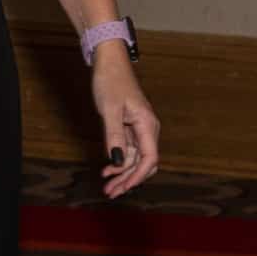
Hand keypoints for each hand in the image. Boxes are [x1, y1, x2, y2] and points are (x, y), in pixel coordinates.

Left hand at [91, 46, 159, 197]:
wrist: (109, 62)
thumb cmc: (110, 82)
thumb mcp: (109, 110)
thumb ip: (114, 136)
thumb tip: (118, 161)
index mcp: (148, 125)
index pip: (149, 159)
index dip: (137, 176)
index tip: (123, 188)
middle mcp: (148, 129)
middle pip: (144, 162)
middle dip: (129, 179)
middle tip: (110, 192)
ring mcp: (139, 128)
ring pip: (135, 158)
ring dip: (122, 173)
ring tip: (107, 186)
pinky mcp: (130, 126)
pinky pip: (128, 149)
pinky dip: (119, 160)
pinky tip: (108, 168)